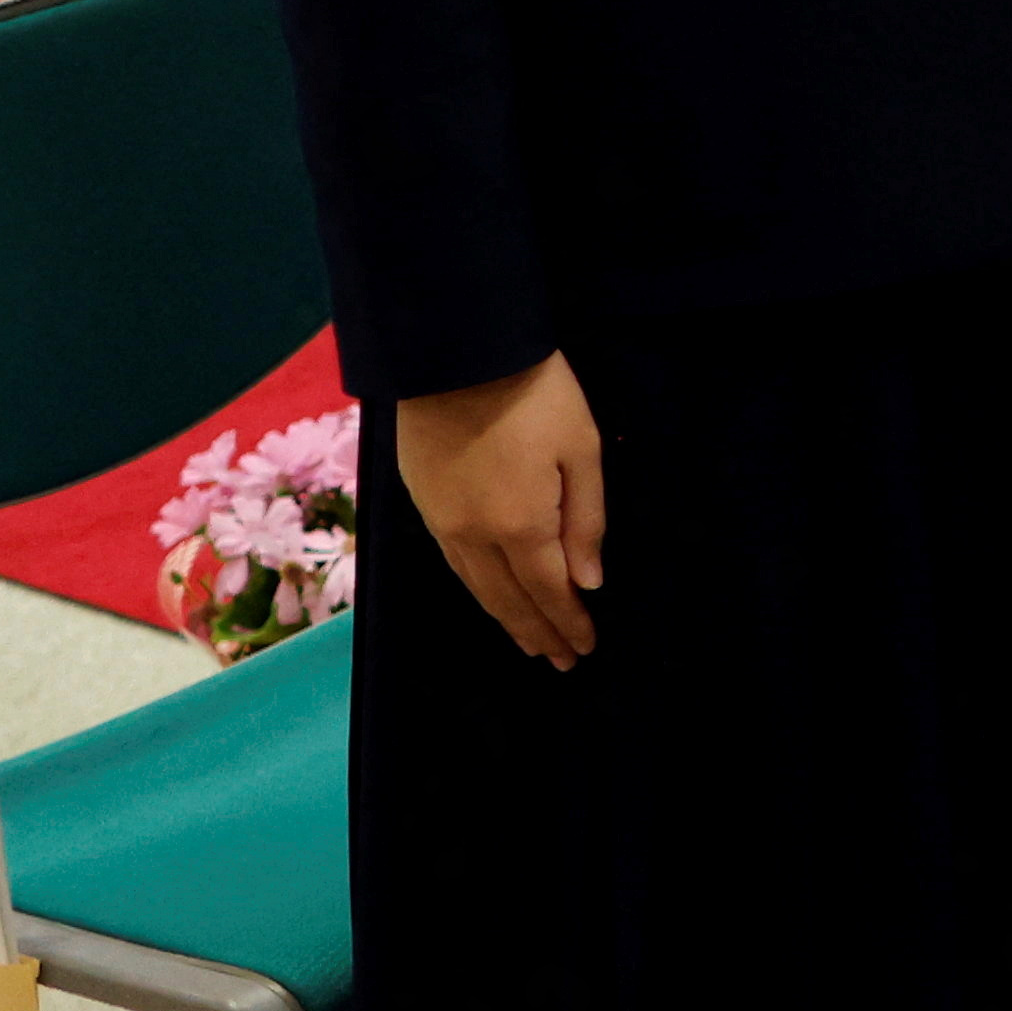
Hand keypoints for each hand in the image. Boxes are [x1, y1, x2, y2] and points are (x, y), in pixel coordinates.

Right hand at [392, 356, 602, 667]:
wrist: (456, 349)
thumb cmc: (533, 391)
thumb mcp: (581, 448)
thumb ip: (586, 520)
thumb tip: (588, 582)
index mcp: (521, 524)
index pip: (549, 591)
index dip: (567, 623)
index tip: (584, 648)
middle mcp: (476, 534)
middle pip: (509, 599)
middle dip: (538, 631)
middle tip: (560, 660)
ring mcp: (442, 520)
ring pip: (476, 586)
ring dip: (505, 618)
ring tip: (528, 640)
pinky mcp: (422, 502)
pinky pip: (454, 562)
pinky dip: (477, 588)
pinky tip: (490, 594)